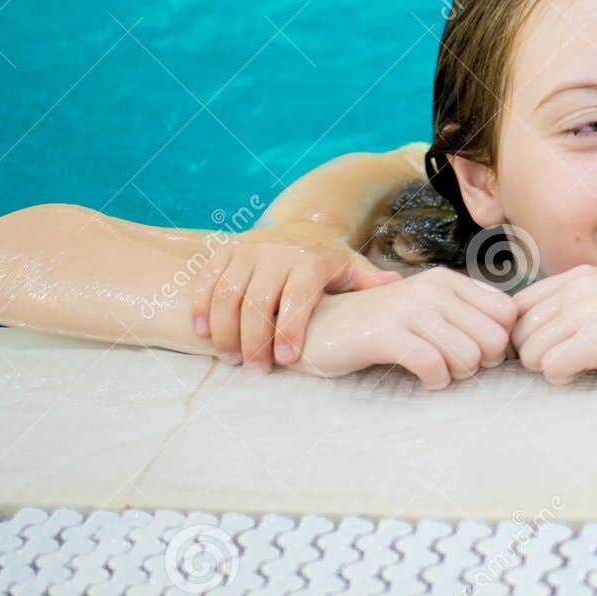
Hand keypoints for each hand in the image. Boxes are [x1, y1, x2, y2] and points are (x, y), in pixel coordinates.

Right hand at [192, 225, 401, 370]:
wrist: (302, 225)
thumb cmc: (329, 260)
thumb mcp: (353, 268)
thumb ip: (370, 281)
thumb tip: (396, 285)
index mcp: (310, 261)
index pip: (297, 298)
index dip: (290, 330)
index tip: (286, 361)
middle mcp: (277, 253)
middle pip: (257, 302)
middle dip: (253, 340)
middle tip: (254, 369)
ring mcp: (248, 250)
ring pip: (228, 293)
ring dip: (224, 329)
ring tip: (229, 358)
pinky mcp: (226, 250)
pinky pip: (207, 279)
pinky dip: (201, 306)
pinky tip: (202, 333)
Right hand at [296, 267, 516, 384]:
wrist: (319, 326)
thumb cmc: (380, 324)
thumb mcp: (426, 309)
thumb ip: (464, 315)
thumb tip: (509, 340)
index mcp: (447, 280)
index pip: (506, 312)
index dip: (501, 341)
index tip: (479, 353)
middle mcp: (432, 289)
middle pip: (493, 338)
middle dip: (482, 362)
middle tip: (457, 366)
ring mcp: (408, 309)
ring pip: (468, 354)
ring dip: (457, 374)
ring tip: (438, 371)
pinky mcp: (385, 334)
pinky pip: (433, 366)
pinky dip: (436, 381)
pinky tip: (425, 379)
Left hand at [511, 265, 596, 383]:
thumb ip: (571, 310)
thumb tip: (525, 336)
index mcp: (578, 276)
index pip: (518, 305)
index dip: (524, 332)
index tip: (546, 348)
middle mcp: (578, 287)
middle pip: (519, 331)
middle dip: (535, 354)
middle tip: (566, 361)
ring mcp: (589, 310)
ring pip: (530, 351)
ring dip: (548, 367)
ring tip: (579, 365)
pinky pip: (551, 367)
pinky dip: (562, 377)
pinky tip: (586, 371)